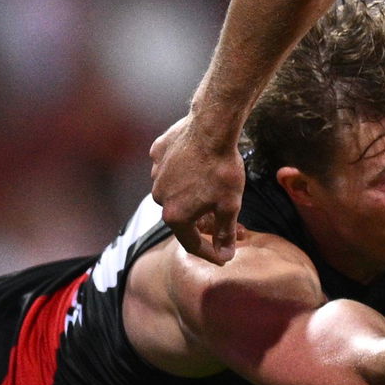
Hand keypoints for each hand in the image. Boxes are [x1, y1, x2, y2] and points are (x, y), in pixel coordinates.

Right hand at [149, 114, 245, 264]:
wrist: (211, 128)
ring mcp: (155, 174)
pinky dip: (183, 171)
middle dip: (202, 221)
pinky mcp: (157, 153)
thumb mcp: (229, 205)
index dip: (209, 253)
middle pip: (182, 217)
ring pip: (175, 191)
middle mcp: (159, 197)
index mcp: (175, 215)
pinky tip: (198, 165)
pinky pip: (171, 168)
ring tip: (212, 186)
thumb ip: (224, 232)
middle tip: (222, 217)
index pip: (191, 243)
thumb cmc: (222, 169)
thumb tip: (225, 256)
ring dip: (191, 194)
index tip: (222, 257)